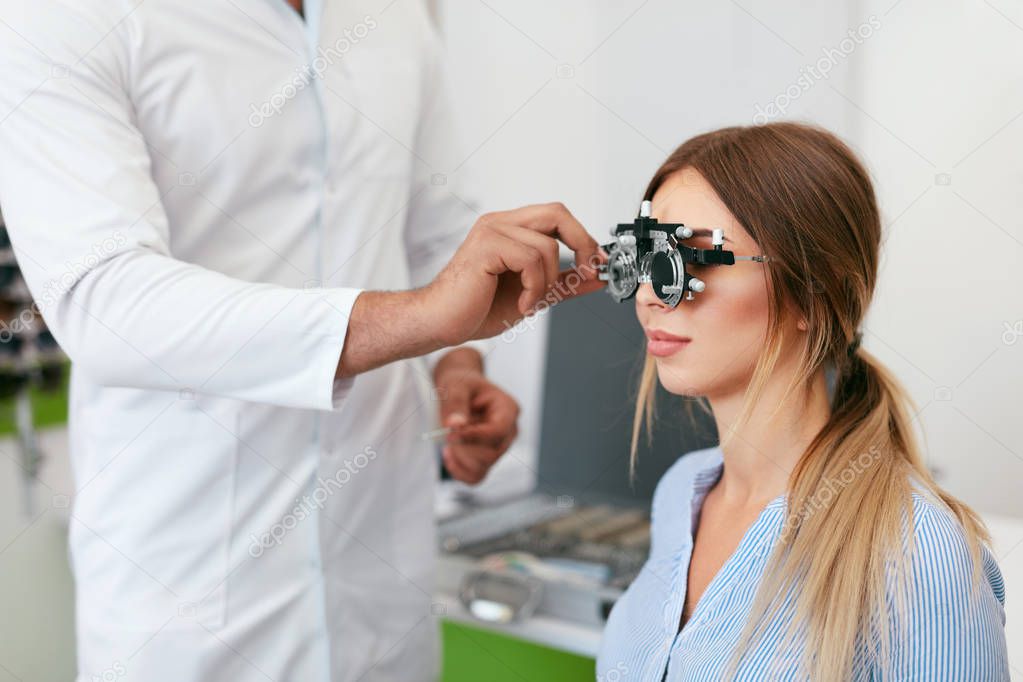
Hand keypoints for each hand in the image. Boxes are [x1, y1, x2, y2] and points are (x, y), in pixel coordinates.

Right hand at [336, 202, 605, 378]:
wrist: (441, 323)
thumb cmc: (476, 308)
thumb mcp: (533, 295)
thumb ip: (564, 284)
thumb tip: (598, 278)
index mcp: (510, 228)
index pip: (557, 216)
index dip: (584, 236)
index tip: (598, 264)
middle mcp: (500, 222)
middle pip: (558, 213)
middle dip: (582, 244)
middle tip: (587, 272)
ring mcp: (492, 230)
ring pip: (548, 246)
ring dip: (548, 282)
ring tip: (531, 302)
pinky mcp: (486, 245)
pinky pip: (531, 260)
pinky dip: (535, 288)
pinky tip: (521, 304)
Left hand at [433, 348, 518, 484]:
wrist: (459, 388)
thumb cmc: (461, 383)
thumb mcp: (455, 385)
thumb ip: (456, 403)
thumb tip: (455, 425)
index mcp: (508, 409)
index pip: (498, 431)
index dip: (474, 436)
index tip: (451, 433)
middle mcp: (509, 431)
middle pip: (491, 454)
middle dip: (463, 448)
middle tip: (446, 434)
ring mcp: (499, 448)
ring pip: (482, 468)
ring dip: (459, 459)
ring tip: (447, 442)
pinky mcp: (487, 460)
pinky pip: (475, 477)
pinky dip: (458, 471)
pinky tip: (449, 455)